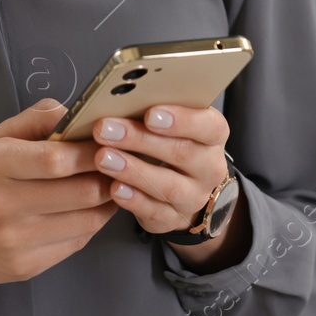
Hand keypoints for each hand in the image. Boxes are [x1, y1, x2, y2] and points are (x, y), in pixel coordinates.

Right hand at [0, 98, 118, 298]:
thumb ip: (39, 119)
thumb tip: (81, 113)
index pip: (58, 159)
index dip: (92, 152)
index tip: (111, 143)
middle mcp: (4, 205)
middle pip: (81, 192)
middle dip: (110, 176)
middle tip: (122, 164)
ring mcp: (15, 241)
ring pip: (87, 220)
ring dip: (108, 201)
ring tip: (112, 185)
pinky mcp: (25, 267)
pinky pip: (76, 243)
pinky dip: (92, 224)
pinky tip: (90, 210)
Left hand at [91, 105, 248, 269]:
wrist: (187, 186)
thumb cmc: (172, 142)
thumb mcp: (173, 122)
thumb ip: (155, 111)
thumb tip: (120, 96)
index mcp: (213, 135)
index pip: (209, 126)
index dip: (182, 120)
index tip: (151, 114)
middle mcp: (210, 168)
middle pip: (183, 153)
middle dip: (141, 140)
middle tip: (106, 129)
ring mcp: (195, 197)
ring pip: (168, 186)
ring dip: (133, 171)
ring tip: (103, 158)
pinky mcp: (175, 219)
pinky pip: (156, 213)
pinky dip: (134, 201)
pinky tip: (114, 189)